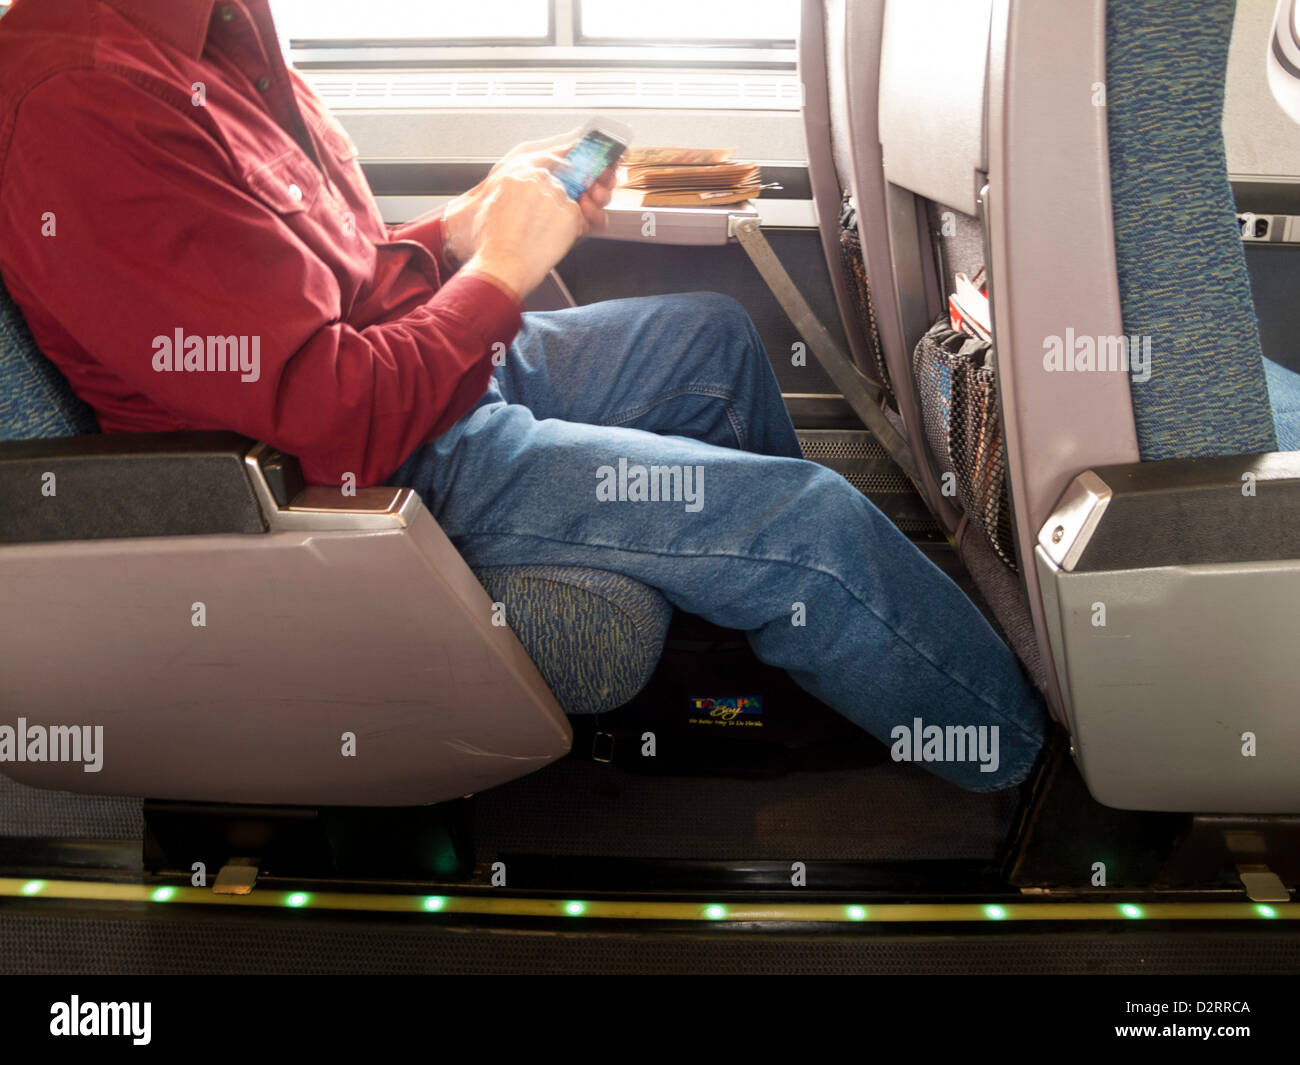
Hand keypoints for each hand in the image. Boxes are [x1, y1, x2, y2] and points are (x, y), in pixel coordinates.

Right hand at [462, 164, 586, 299]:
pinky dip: (572, 227)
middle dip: (552, 200)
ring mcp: (554, 196)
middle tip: (543, 221)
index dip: (550, 169)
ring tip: (544, 235)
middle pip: (554, 183)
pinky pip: (577, 215)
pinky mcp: (569, 213)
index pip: (540, 162)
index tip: (556, 174)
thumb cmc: (492, 245)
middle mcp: (535, 182)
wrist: (504, 266)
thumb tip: (511, 195)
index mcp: (514, 177)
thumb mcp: (488, 208)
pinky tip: (555, 240)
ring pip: (566, 199)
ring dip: (560, 215)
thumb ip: (505, 193)